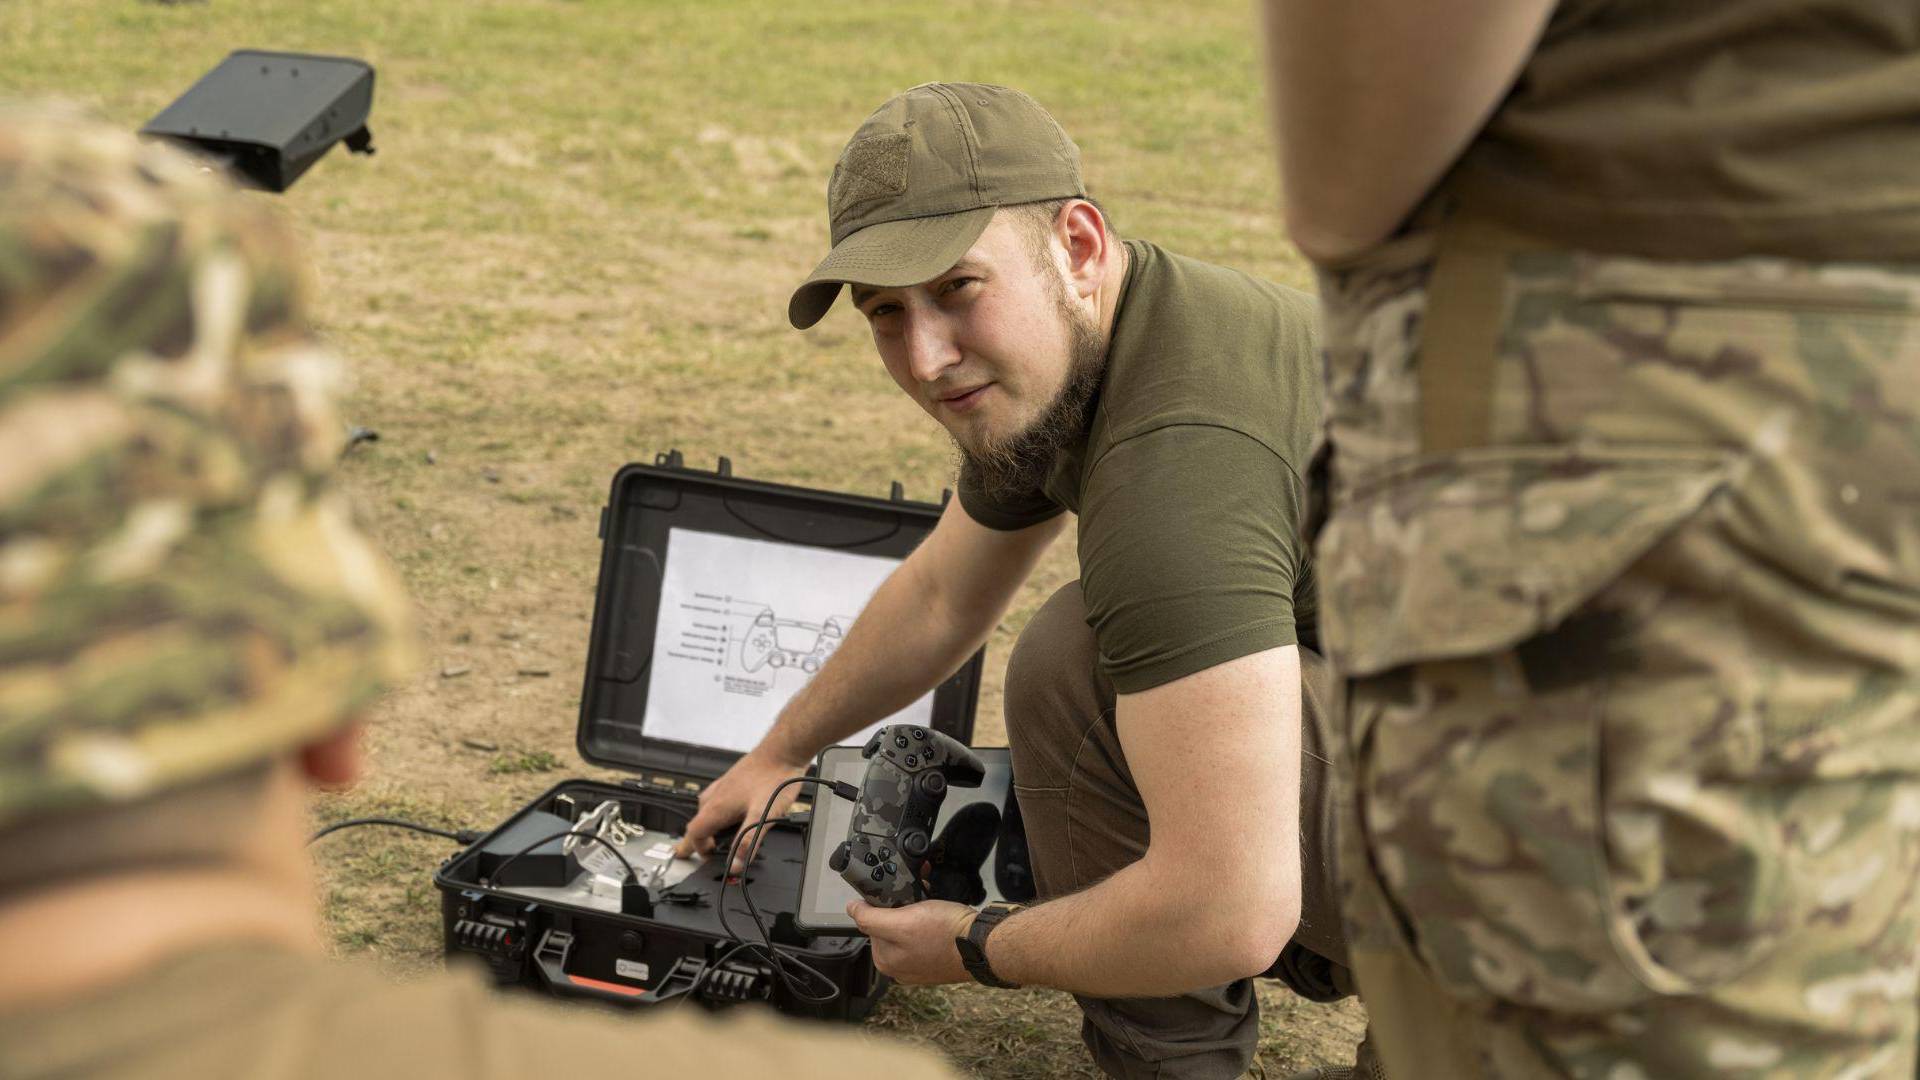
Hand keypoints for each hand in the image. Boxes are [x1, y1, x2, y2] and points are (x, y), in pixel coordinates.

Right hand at [673, 749, 806, 871]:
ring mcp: (724, 785)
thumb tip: (736, 865)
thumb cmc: (774, 778)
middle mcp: (716, 795)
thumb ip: (748, 842)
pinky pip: (717, 798)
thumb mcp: (762, 817)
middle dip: (696, 839)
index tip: (705, 859)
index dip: (697, 849)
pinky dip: (716, 810)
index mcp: (717, 807)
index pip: (694, 833)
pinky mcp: (734, 778)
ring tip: (711, 834)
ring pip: (706, 808)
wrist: (783, 751)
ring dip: (705, 824)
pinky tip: (730, 809)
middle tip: (692, 850)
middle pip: (697, 821)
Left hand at [847, 899, 976, 985]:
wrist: (982, 945)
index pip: (872, 922)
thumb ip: (871, 918)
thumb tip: (851, 909)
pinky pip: (925, 932)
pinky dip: (930, 918)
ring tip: (932, 902)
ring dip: (918, 908)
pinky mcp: (935, 957)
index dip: (885, 903)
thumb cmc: (946, 935)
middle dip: (904, 905)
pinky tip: (940, 912)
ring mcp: (918, 963)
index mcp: (885, 960)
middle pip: (890, 923)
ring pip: (909, 925)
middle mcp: (899, 966)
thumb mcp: (902, 922)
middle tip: (920, 896)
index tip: (901, 894)